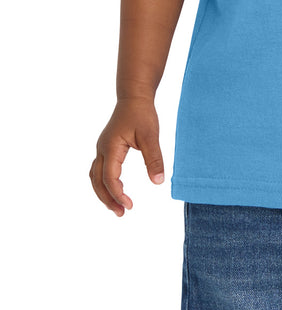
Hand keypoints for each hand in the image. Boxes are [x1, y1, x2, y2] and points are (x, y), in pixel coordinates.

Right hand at [89, 98, 164, 216]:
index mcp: (110, 147)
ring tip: (117, 207)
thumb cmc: (142, 113)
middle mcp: (102, 149)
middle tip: (122, 213)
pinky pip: (99, 170)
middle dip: (108, 199)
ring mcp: (102, 148)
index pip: (110, 178)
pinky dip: (104, 183)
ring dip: (103, 193)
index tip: (130, 206)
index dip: (118, 194)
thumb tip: (158, 182)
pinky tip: (116, 189)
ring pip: (95, 177)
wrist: (134, 96)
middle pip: (97, 181)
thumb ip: (154, 158)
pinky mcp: (106, 147)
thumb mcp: (150, 136)